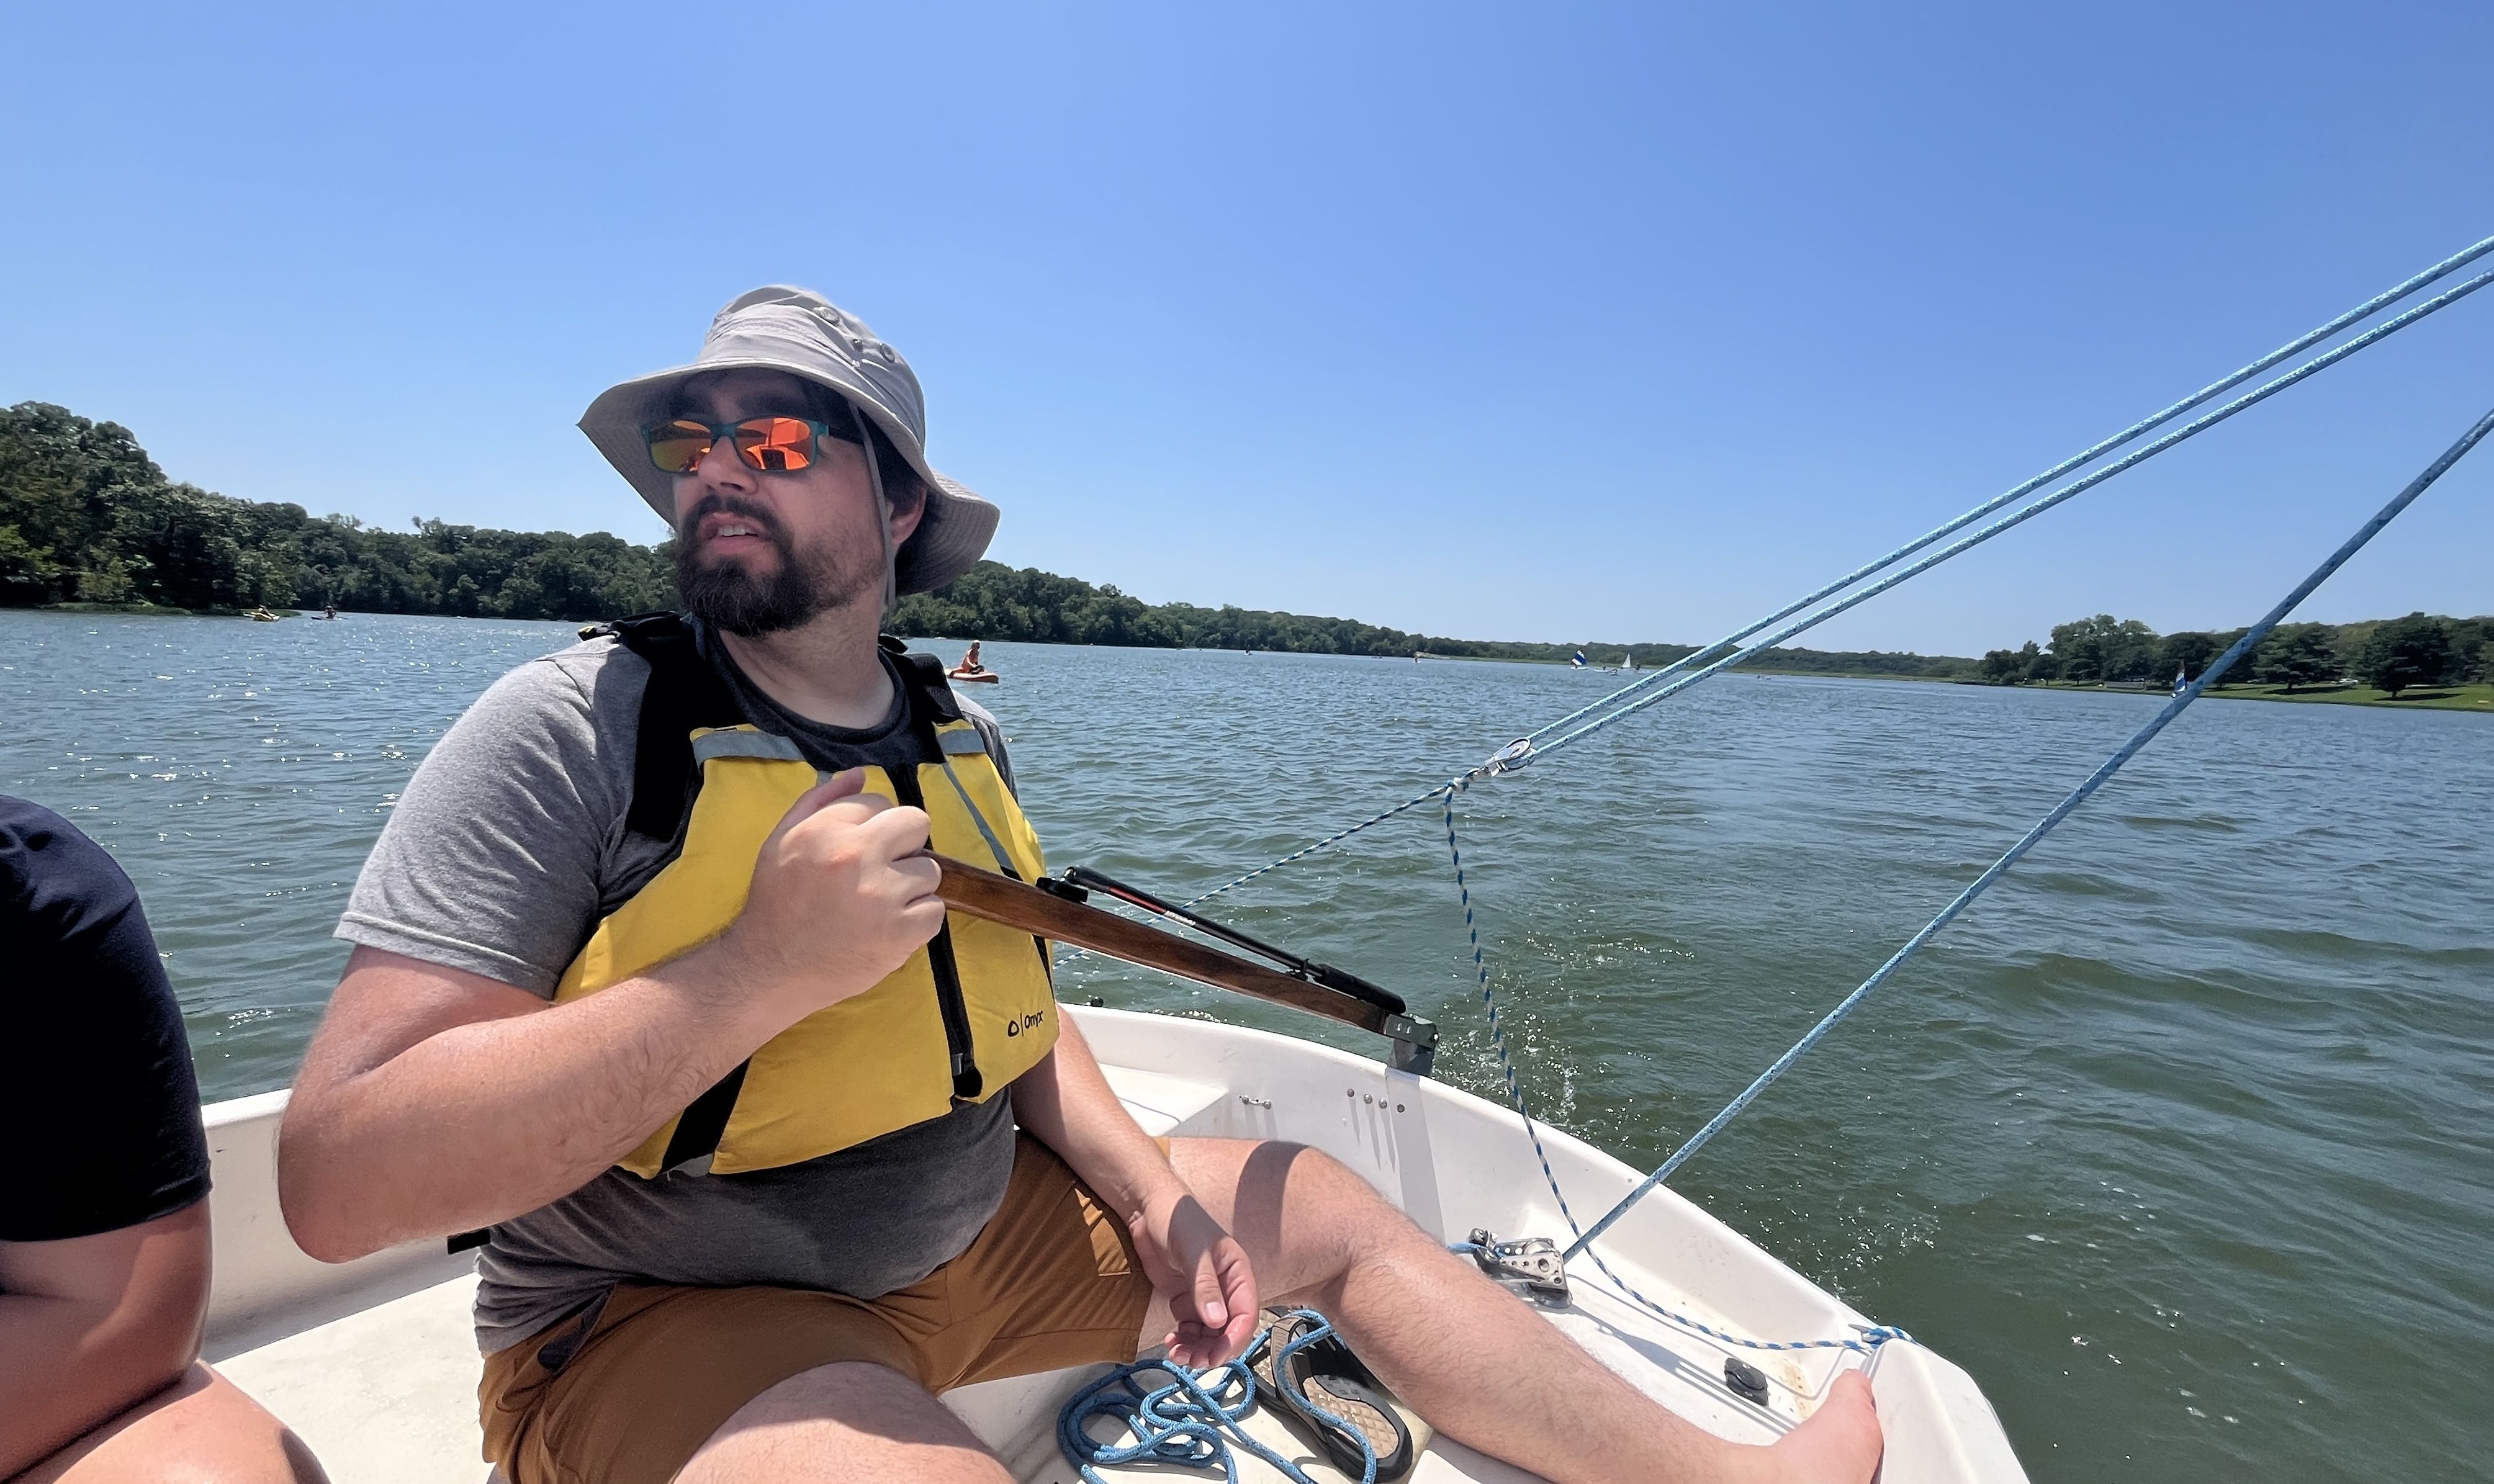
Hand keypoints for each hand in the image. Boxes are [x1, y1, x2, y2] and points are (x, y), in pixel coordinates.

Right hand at [715, 768, 945, 1027]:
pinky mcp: (900, 932)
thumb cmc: (776, 904)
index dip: (872, 826)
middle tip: (880, 872)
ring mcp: (882, 895)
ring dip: (910, 887)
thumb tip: (860, 774)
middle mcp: (856, 855)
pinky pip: (935, 911)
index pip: (879, 801)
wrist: (769, 969)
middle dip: (903, 845)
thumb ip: (821, 801)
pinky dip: (917, 921)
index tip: (858, 852)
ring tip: (878, 906)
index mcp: (826, 829)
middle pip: (917, 824)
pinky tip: (887, 929)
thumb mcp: (782, 840)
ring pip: (929, 870)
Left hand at [1130, 1183, 1259, 1368]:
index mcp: (1238, 1274)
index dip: (1233, 1339)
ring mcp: (1206, 1295)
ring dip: (1196, 1349)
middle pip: (1228, 1330)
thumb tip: (1218, 1322)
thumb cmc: (1177, 1220)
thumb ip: (1205, 1286)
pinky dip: (1183, 1339)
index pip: (1246, 1315)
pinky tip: (1170, 1341)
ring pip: (1209, 1334)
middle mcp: (1226, 1288)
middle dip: (1212, 1349)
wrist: (1148, 1208)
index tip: (1214, 1356)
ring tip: (1175, 1353)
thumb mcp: (1193, 1252)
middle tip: (1190, 1361)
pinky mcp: (1186, 1298)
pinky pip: (1191, 1328)